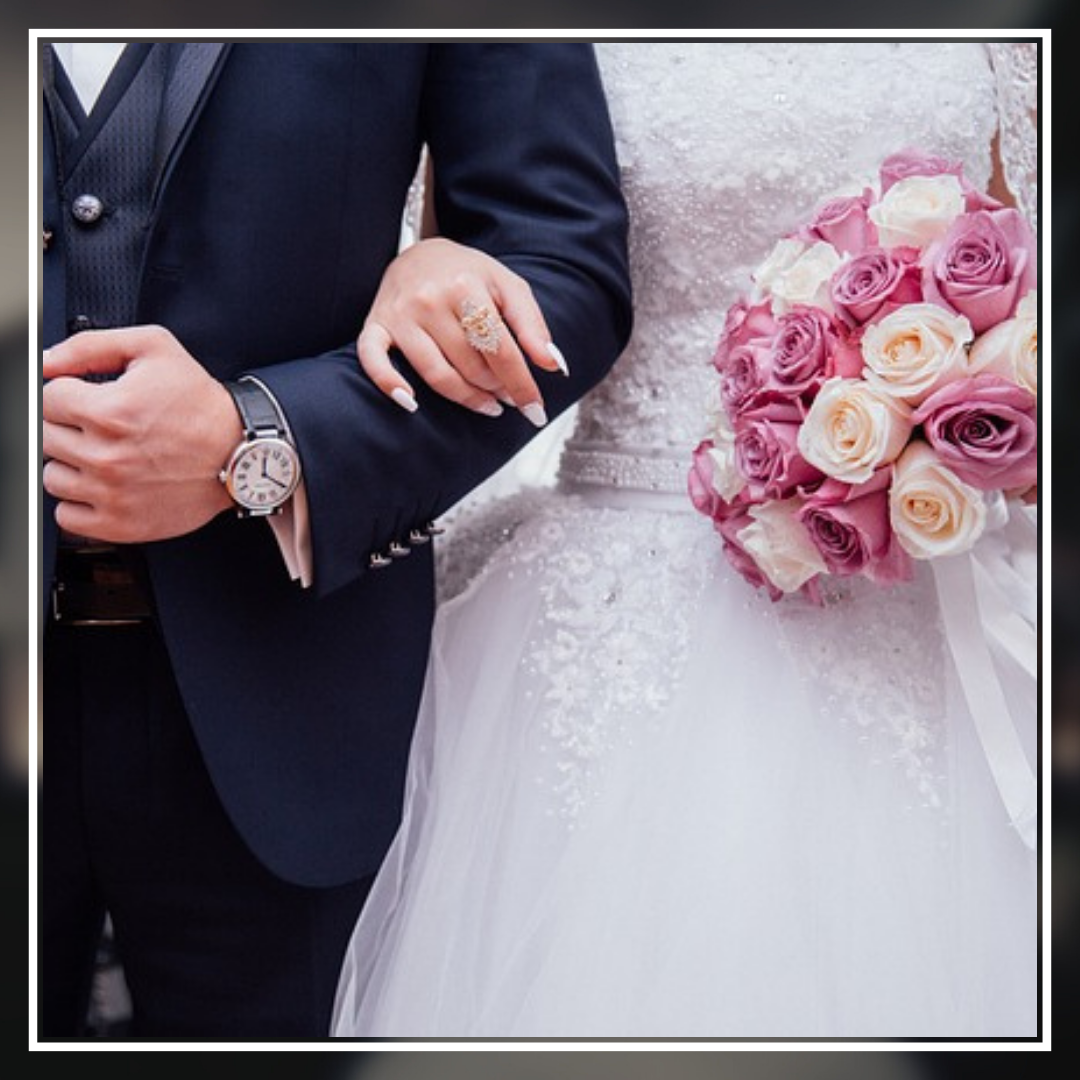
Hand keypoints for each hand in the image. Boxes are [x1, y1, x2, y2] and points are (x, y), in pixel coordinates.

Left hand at [42, 325, 241, 542]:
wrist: (240, 454)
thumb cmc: (202, 404)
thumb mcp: (155, 349)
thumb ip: (91, 346)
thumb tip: (47, 362)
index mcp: (111, 412)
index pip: (47, 399)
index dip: (68, 394)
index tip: (88, 399)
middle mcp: (107, 456)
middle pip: (46, 437)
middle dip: (69, 426)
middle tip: (101, 427)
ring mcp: (112, 494)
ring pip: (52, 476)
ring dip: (72, 464)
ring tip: (105, 455)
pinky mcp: (120, 524)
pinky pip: (67, 516)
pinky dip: (79, 502)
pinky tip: (104, 485)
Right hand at [356, 237, 567, 426]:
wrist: (420, 253)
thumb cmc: (469, 275)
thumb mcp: (508, 287)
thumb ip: (532, 325)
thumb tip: (554, 364)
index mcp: (465, 286)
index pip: (500, 349)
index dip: (521, 384)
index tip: (535, 410)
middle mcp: (429, 299)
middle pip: (471, 366)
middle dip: (496, 388)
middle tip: (508, 395)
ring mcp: (399, 314)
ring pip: (436, 374)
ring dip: (466, 397)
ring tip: (486, 403)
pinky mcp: (375, 325)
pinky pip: (373, 361)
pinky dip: (390, 384)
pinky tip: (411, 404)